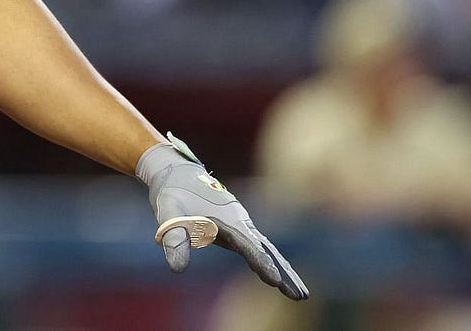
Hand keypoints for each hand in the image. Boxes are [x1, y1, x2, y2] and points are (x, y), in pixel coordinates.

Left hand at [137, 134, 308, 300]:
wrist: (178, 173)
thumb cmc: (173, 193)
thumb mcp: (168, 214)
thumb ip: (174, 239)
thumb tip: (177, 269)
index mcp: (227, 218)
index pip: (247, 245)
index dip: (261, 262)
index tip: (275, 280)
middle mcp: (240, 222)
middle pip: (267, 250)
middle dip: (285, 272)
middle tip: (301, 295)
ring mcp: (241, 225)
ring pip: (268, 250)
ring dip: (284, 270)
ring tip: (301, 294)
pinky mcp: (238, 229)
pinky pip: (260, 248)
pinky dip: (272, 262)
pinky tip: (282, 277)